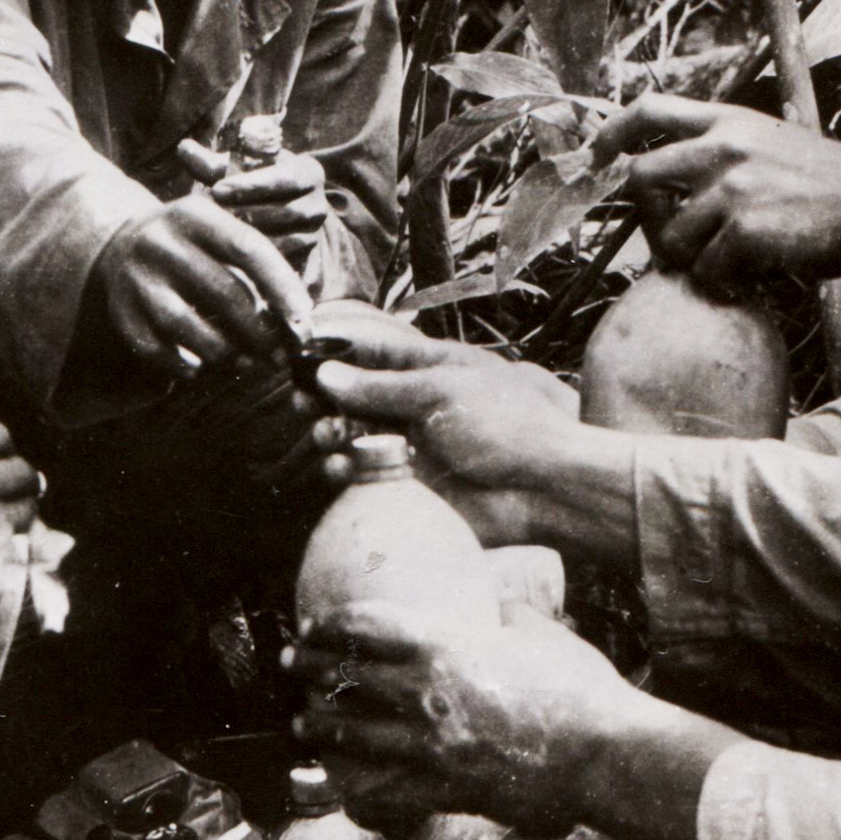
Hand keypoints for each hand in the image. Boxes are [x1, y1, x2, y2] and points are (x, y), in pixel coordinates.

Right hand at [93, 193, 312, 376]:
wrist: (120, 243)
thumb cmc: (193, 246)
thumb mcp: (219, 233)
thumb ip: (258, 264)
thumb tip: (299, 320)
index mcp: (196, 215)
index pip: (249, 250)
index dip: (282, 289)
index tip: (303, 324)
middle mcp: (162, 243)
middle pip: (222, 292)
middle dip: (259, 332)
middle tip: (279, 356)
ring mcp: (137, 278)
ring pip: (186, 325)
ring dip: (224, 352)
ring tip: (246, 364)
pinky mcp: (120, 310)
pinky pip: (154, 348)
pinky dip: (181, 365)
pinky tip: (201, 368)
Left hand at [178, 139, 327, 267]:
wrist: (272, 216)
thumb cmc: (249, 187)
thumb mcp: (234, 172)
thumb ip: (209, 163)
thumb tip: (183, 148)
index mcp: (308, 172)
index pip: (285, 178)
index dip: (250, 185)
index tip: (217, 190)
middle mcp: (319, 204)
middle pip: (289, 212)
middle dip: (249, 214)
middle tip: (214, 217)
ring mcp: (316, 234)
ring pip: (290, 240)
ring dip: (255, 239)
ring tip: (222, 236)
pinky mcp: (309, 261)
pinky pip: (290, 265)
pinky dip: (264, 263)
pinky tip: (234, 261)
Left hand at [285, 602, 655, 830]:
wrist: (604, 752)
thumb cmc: (582, 690)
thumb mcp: (544, 635)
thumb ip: (511, 617)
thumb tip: (501, 605)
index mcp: (446, 646)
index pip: (366, 628)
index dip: (332, 627)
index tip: (315, 628)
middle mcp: (425, 693)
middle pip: (346, 678)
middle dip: (311, 671)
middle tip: (293, 668)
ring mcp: (429, 746)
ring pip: (351, 737)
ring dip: (321, 729)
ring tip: (304, 726)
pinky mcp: (442, 790)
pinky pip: (382, 795)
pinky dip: (358, 795)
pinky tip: (346, 793)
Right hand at [306, 354, 577, 542]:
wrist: (540, 487)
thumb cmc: (505, 425)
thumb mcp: (440, 392)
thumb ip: (381, 386)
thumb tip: (326, 374)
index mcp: (431, 369)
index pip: (374, 352)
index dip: (336, 351)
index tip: (300, 354)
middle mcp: (416, 406)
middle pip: (354, 395)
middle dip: (324, 397)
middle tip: (305, 402)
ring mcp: (410, 445)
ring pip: (352, 436)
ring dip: (331, 433)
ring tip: (330, 435)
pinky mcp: (408, 486)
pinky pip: (363, 475)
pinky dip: (345, 469)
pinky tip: (342, 465)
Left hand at [592, 93, 840, 287]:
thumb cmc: (833, 189)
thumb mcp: (777, 146)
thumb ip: (727, 154)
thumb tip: (676, 185)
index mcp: (731, 122)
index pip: (650, 109)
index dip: (614, 131)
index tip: (597, 155)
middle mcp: (725, 147)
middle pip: (641, 178)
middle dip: (644, 220)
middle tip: (671, 248)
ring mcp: (733, 187)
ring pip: (671, 238)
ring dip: (693, 263)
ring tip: (731, 268)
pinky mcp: (744, 229)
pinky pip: (705, 270)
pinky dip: (723, 286)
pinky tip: (753, 283)